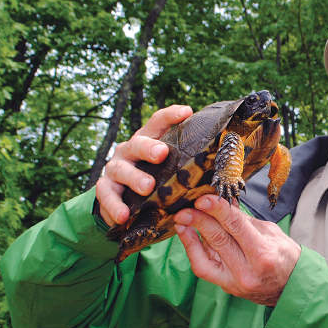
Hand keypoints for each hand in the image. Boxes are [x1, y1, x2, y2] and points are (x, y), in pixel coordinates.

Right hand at [96, 105, 192, 226]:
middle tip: (161, 154)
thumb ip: (188, 166)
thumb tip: (223, 166)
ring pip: (120, 169)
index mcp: (148, 141)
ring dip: (134, 178)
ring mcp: (115, 169)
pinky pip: (106, 196)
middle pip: (137, 143)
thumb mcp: (171, 170)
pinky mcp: (104, 189)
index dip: (171, 115)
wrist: (125, 204)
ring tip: (147, 188)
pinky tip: (123, 215)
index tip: (186, 112)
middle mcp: (129, 150)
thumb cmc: (156, 181)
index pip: (158, 123)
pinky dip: (114, 206)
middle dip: (149, 147)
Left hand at [174, 195, 300, 305]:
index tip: (203, 198)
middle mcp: (247, 270)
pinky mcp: (226, 286)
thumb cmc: (284, 256)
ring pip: (205, 256)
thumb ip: (243, 220)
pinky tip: (187, 234)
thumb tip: (222, 203)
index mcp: (263, 253)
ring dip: (190, 235)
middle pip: (218, 239)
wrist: (291, 286)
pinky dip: (193, 249)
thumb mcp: (270, 232)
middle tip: (185, 207)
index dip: (217, 210)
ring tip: (181, 220)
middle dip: (199, 220)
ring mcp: (234, 281)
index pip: (236, 226)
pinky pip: (203, 268)